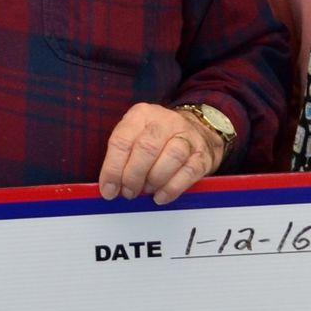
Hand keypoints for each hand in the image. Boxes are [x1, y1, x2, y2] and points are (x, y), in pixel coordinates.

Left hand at [98, 103, 226, 203]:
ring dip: (153, 181)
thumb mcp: (135, 136)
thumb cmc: (158, 139)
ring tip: (146, 191)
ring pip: (170, 157)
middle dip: (133, 177)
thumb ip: (122, 157)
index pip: (121, 141)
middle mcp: (165, 121)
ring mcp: (187, 136)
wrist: (198, 130)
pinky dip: (172, 188)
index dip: (112, 169)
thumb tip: (110, 188)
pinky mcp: (202, 154)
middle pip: (146, 148)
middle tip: (128, 193)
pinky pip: (188, 172)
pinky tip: (161, 196)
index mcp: (141, 114)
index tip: (108, 190)